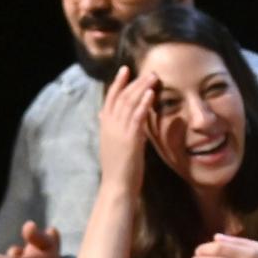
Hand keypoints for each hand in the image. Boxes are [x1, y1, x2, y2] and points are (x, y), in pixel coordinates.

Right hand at [97, 66, 155, 186]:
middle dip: (134, 82)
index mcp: (105, 126)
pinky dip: (143, 103)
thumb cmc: (119, 169)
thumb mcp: (114, 145)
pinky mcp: (129, 139)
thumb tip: (117, 120)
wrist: (117, 186)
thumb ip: (115, 131)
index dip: (117, 83)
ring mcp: (118, 131)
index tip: (125, 70)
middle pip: (121, 97)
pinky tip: (151, 94)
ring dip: (142, 88)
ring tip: (153, 77)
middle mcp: (109, 125)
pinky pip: (136, 116)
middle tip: (148, 71)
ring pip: (129, 103)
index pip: (110, 99)